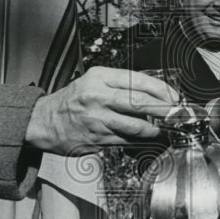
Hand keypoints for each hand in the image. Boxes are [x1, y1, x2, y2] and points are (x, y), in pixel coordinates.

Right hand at [25, 67, 179, 153]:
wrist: (43, 121)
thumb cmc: (72, 101)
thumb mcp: (93, 82)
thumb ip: (120, 86)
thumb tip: (153, 95)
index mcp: (99, 77)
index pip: (137, 80)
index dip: (161, 89)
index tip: (173, 96)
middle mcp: (98, 96)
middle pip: (140, 102)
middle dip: (164, 109)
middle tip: (177, 113)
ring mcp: (97, 119)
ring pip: (136, 125)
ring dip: (155, 129)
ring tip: (163, 129)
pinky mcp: (96, 139)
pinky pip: (126, 141)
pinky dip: (140, 140)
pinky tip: (146, 139)